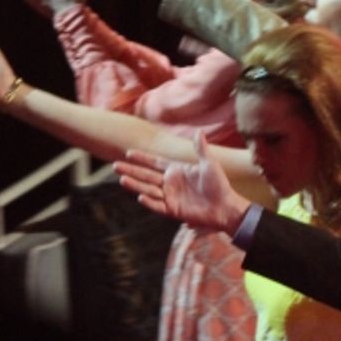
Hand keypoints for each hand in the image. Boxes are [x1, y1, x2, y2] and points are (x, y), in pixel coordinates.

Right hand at [115, 133, 250, 232]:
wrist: (225, 206)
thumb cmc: (219, 184)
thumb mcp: (210, 164)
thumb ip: (201, 149)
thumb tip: (198, 131)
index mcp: (176, 170)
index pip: (155, 163)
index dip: (142, 158)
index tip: (128, 152)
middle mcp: (170, 183)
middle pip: (146, 175)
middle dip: (131, 170)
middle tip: (114, 165)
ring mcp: (170, 196)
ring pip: (148, 189)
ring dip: (135, 185)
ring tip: (122, 179)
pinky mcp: (172, 210)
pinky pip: (157, 205)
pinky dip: (149, 202)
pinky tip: (140, 196)